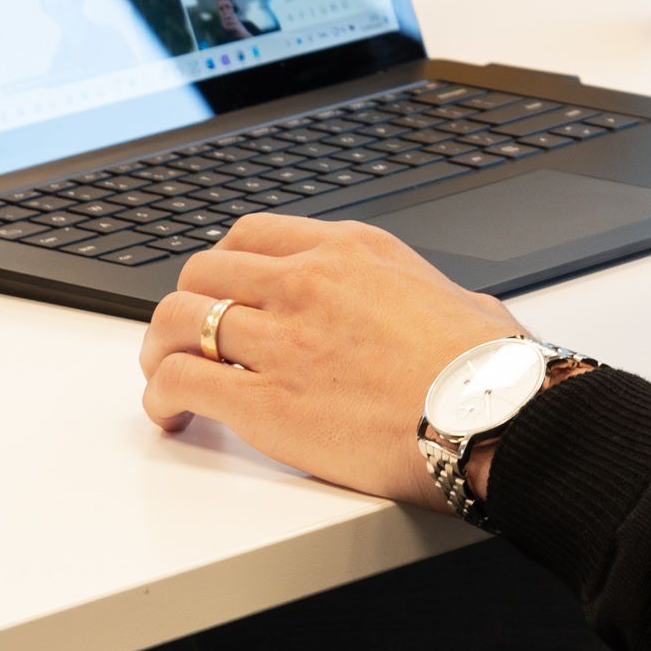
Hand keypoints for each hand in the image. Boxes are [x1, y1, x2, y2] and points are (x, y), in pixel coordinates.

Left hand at [140, 212, 519, 505]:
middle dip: (188, 305)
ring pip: (178, 320)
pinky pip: (181, 382)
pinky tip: (171, 415)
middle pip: (203, 273)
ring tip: (166, 375)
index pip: (252, 234)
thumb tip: (447, 312)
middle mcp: (307, 283)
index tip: (220, 291)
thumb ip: (424, 298)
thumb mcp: (456, 298)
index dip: (223, 265)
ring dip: (161, 348)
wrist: (490, 416)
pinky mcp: (265, 404)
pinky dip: (161, 397)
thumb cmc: (485, 369)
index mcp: (351, 250)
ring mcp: (282, 340)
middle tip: (188, 338)